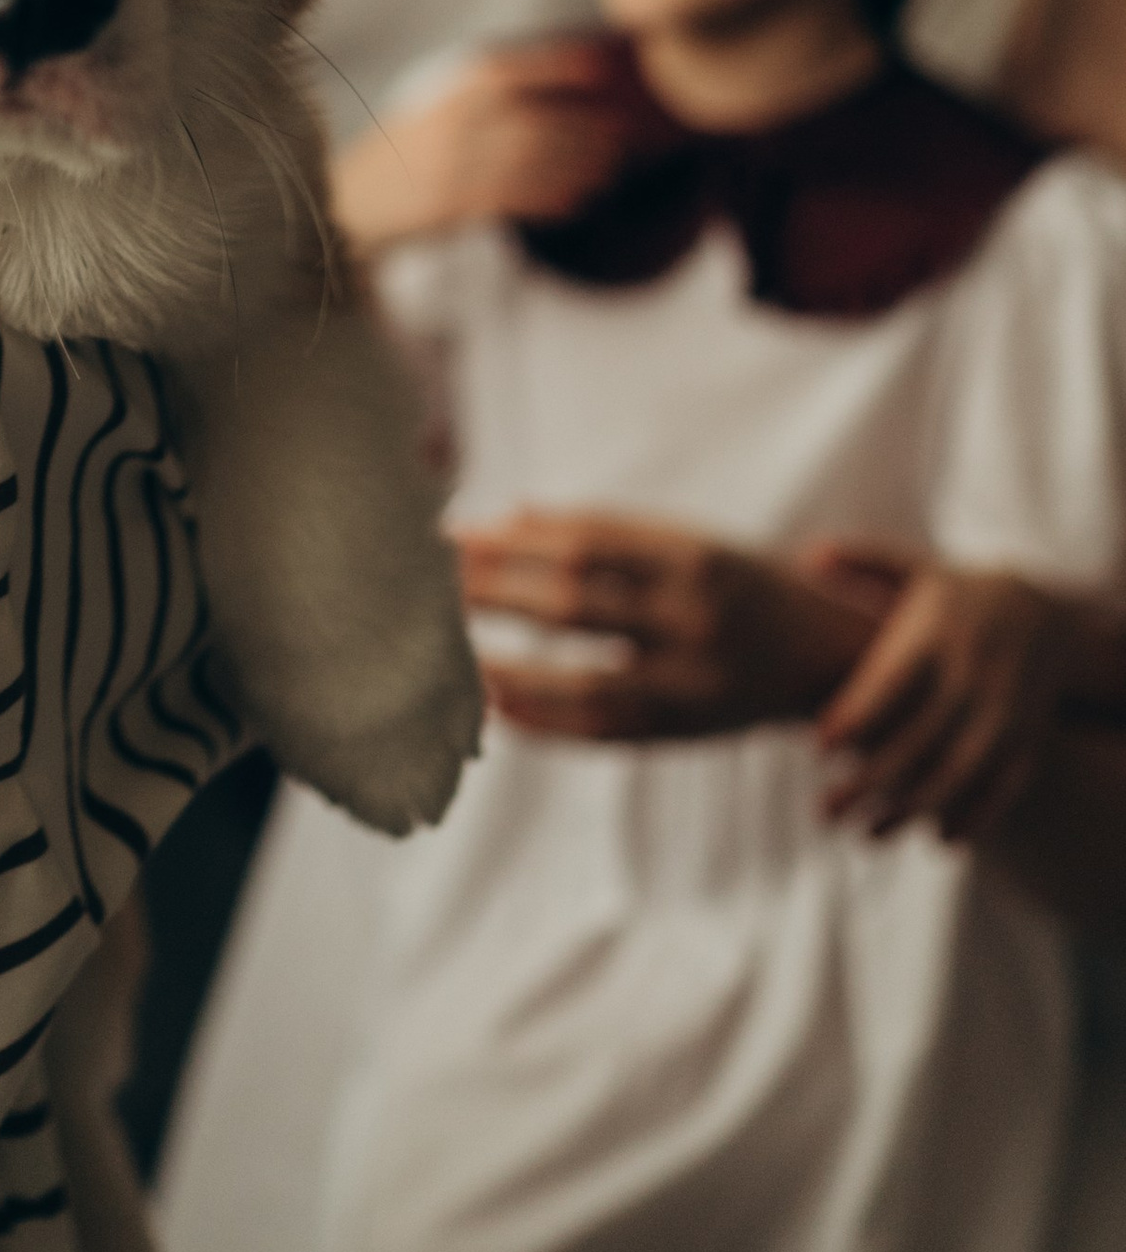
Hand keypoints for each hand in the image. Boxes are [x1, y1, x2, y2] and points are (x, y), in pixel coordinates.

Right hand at [329, 40, 633, 253]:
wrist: (351, 201)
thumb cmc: (404, 151)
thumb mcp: (431, 106)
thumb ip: (478, 94)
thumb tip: (547, 86)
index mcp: (443, 93)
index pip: (506, 70)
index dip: (555, 65)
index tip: (598, 67)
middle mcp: (447, 124)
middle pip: (530, 119)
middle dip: (582, 126)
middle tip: (622, 132)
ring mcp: (449, 165)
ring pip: (529, 160)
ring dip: (577, 164)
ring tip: (610, 167)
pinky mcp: (451, 205)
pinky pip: (514, 198)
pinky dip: (551, 198)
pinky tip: (578, 199)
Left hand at [456, 511, 872, 741]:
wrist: (829, 658)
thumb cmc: (739, 585)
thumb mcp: (687, 540)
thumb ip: (603, 532)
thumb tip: (503, 518)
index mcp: (692, 555)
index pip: (580, 542)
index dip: (507, 540)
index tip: (448, 536)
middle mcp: (694, 618)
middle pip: (570, 604)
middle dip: (490, 592)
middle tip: (423, 588)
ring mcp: (691, 684)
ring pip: (578, 679)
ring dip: (503, 666)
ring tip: (442, 651)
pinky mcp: (683, 733)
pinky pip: (599, 731)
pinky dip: (541, 720)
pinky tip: (491, 704)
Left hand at [812, 553, 1079, 842]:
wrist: (1049, 611)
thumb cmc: (960, 594)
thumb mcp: (917, 570)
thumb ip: (863, 564)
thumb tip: (808, 557)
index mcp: (937, 636)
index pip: (892, 685)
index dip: (856, 719)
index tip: (817, 749)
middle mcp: (972, 676)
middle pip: (917, 740)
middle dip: (869, 783)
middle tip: (822, 813)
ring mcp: (1004, 711)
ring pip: (958, 772)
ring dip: (913, 811)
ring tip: (866, 836)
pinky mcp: (1029, 738)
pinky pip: (1006, 785)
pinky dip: (978, 816)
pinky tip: (939, 840)